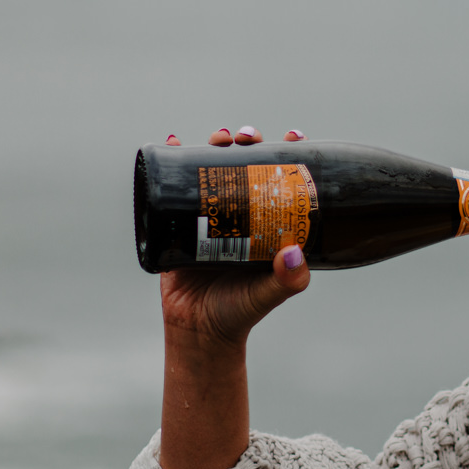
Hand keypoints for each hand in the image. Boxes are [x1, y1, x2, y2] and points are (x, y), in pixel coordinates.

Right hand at [159, 126, 312, 348]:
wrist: (197, 331)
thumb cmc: (239, 313)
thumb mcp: (266, 294)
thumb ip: (287, 281)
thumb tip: (294, 254)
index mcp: (267, 223)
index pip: (280, 180)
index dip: (287, 156)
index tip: (293, 137)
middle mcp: (240, 213)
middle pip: (246, 165)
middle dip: (249, 143)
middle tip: (247, 138)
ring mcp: (208, 215)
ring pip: (213, 168)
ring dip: (216, 144)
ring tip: (219, 138)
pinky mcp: (177, 222)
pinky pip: (175, 186)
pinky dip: (173, 158)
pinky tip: (174, 140)